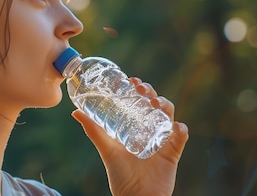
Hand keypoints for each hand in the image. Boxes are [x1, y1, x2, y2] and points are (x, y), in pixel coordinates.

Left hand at [71, 77, 188, 195]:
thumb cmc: (121, 176)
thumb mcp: (107, 150)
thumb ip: (93, 131)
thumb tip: (75, 111)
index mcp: (137, 126)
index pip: (140, 102)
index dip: (139, 89)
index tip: (131, 80)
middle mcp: (151, 130)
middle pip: (156, 105)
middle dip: (151, 93)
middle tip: (141, 89)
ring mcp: (163, 140)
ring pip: (169, 116)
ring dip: (165, 105)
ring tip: (155, 103)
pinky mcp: (173, 153)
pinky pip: (181, 138)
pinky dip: (180, 130)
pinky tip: (175, 126)